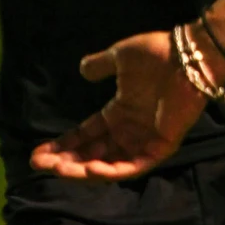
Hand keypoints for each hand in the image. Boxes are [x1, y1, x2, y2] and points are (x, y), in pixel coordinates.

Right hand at [29, 31, 206, 179]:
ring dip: (84, 169)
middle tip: (40, 166)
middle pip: (91, 154)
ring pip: (109, 165)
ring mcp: (143, 142)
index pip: (86, 136)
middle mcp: (128, 132)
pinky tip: (90, 168)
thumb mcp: (119, 58)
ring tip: (60, 170)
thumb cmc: (156, 54)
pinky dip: (112, 170)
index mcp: (118, 113)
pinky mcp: (159, 148)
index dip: (63, 145)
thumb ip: (101, 65)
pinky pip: (133, 166)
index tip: (38, 154)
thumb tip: (82, 69)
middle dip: (66, 162)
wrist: (186, 56)